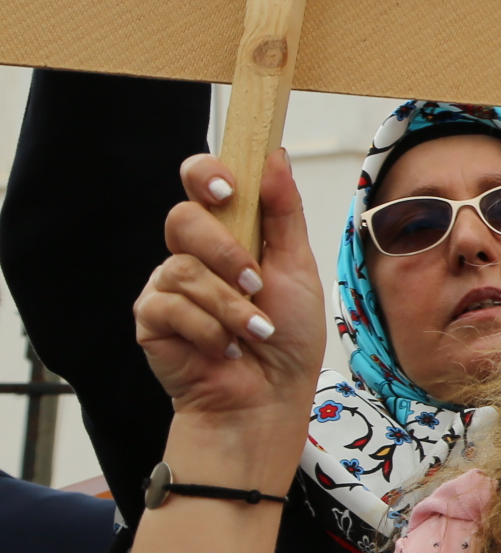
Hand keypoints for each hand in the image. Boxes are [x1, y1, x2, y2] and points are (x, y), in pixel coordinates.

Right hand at [132, 152, 326, 448]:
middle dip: (224, 251)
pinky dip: (210, 330)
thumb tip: (274, 155)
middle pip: (182, 218)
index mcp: (229, 232)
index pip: (200, 181)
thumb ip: (283, 212)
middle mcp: (192, 253)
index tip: (228, 188)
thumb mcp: (297, 266)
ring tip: (256, 331)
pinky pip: (169, 306)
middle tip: (256, 282)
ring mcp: (167, 285)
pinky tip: (228, 349)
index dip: (206, 173)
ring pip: (182, 268)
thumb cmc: (288, 335)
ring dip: (229, 304)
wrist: (269, 397)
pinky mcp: (151, 319)